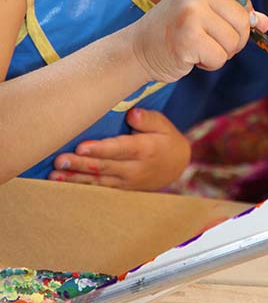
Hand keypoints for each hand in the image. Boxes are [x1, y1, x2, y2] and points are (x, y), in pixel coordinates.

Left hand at [48, 108, 191, 190]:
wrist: (177, 166)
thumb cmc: (166, 139)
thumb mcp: (163, 124)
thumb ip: (147, 119)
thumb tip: (132, 114)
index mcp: (144, 149)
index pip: (119, 149)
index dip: (99, 149)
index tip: (81, 146)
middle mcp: (134, 168)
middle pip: (103, 166)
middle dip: (80, 164)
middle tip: (59, 161)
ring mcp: (126, 181)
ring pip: (98, 181)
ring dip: (75, 178)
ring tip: (55, 175)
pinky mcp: (121, 188)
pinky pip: (99, 188)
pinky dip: (81, 186)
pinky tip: (64, 183)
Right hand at [131, 0, 267, 83]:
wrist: (137, 49)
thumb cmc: (174, 30)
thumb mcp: (204, 12)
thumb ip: (234, 13)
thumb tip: (265, 22)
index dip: (243, 5)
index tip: (226, 17)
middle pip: (244, 18)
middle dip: (235, 38)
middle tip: (211, 40)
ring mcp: (191, 13)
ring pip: (234, 40)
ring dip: (221, 53)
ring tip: (199, 47)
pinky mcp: (188, 38)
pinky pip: (220, 57)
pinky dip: (210, 63)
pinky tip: (192, 57)